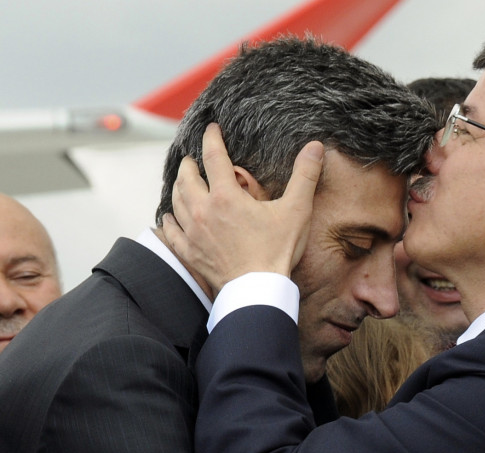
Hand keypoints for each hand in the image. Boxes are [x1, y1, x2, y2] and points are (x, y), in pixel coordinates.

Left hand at [162, 123, 323, 296]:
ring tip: (182, 181)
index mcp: (226, 196)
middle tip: (192, 158)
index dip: (212, 138)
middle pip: (186, 178)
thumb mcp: (296, 211)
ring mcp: (193, 233)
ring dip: (178, 187)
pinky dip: (169, 221)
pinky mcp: (190, 253)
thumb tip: (315, 148)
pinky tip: (170, 217)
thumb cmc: (277, 251)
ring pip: (176, 202)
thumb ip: (305, 176)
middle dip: (189, 164)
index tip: (211, 129)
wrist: (257, 289)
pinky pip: (172, 232)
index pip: (213, 157)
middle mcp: (204, 211)